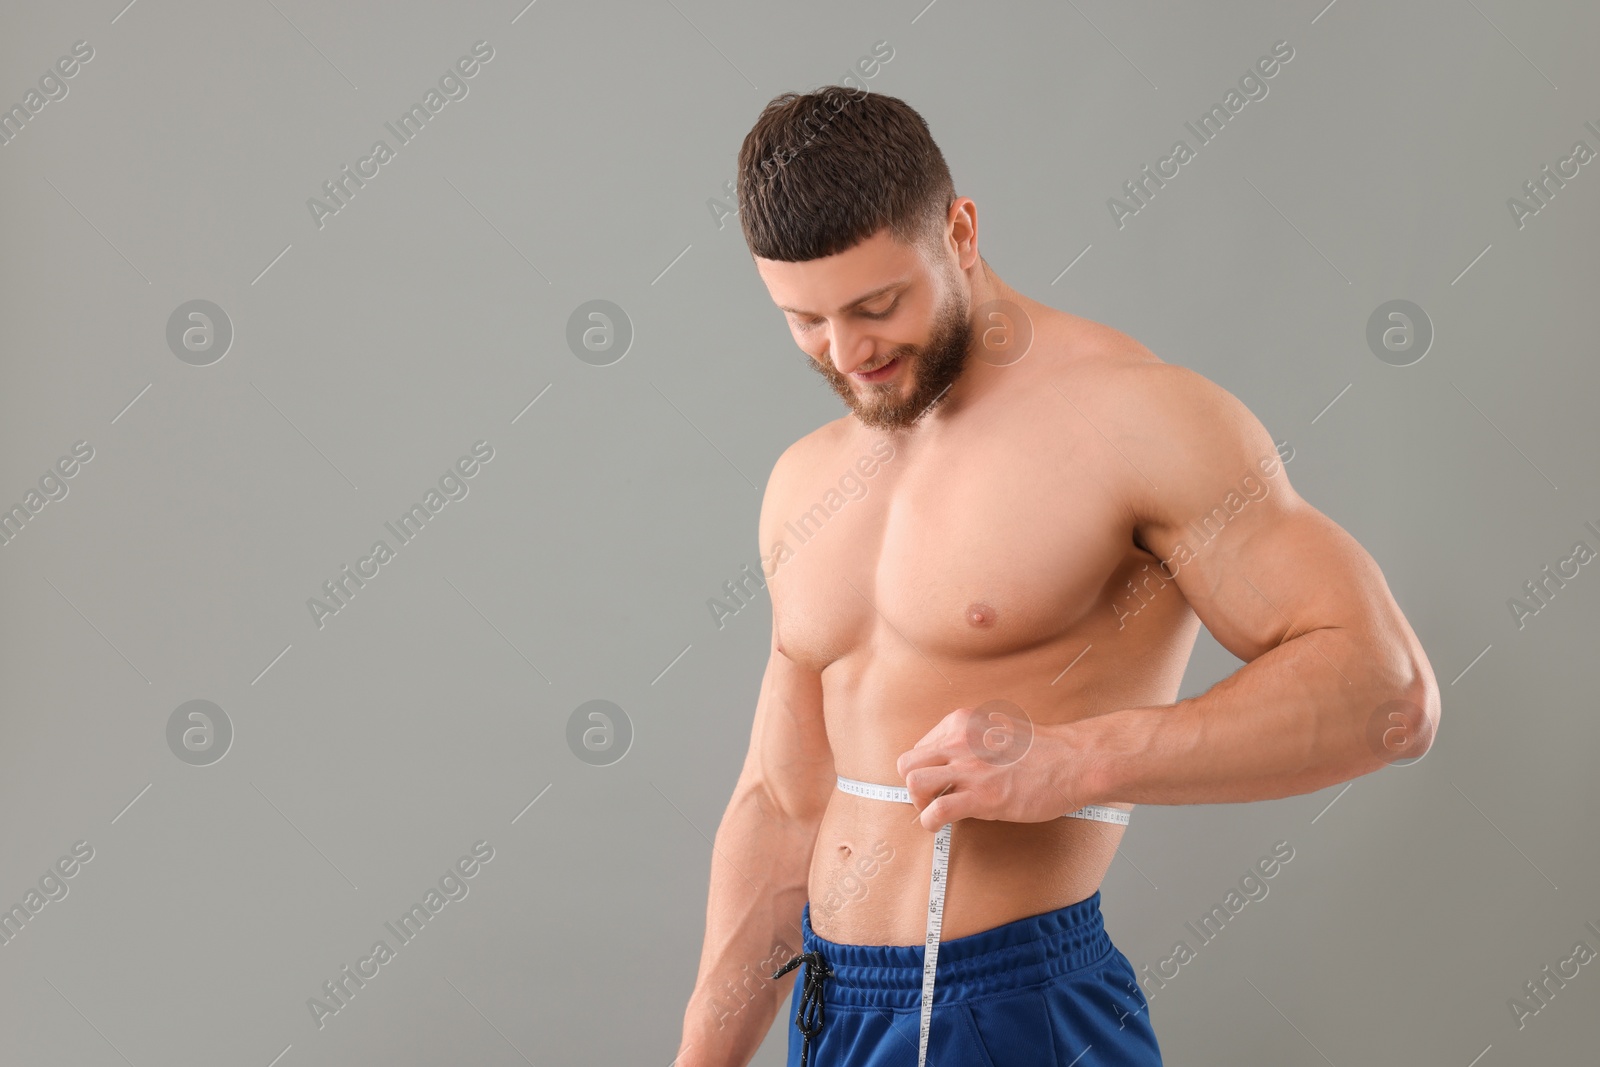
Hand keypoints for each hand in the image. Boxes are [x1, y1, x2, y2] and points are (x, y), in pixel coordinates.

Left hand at [894, 704, 1098, 830]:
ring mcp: (969, 769)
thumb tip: (952, 763)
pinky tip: (941, 826)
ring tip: (936, 811)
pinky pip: (935, 811)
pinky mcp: (981, 797)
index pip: (921, 747)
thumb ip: (971, 741)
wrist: (1074, 761)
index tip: (939, 781)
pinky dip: (930, 823)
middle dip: (914, 785)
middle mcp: (959, 741)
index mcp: (962, 723)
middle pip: (907, 763)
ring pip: (913, 784)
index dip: (927, 769)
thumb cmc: (1043, 750)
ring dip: (919, 803)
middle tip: (932, 797)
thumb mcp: (997, 730)